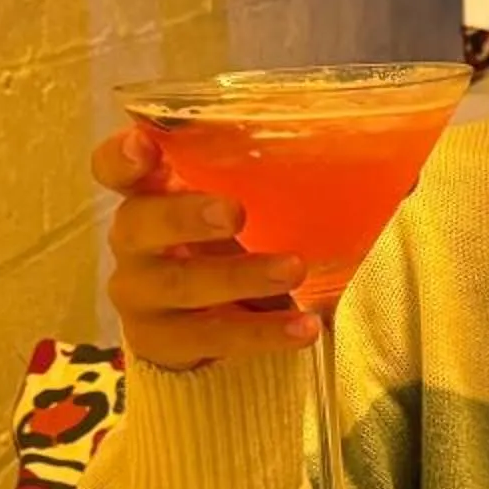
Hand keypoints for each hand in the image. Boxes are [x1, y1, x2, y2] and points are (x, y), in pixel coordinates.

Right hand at [93, 124, 315, 372]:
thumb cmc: (218, 248)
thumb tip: (375, 158)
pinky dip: (262, 332)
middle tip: (235, 213)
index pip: (113, 169)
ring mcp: (140, 296)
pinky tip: (304, 327)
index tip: (144, 145)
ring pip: (181, 284)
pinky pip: (212, 337)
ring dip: (240, 275)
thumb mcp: (231, 212)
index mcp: (147, 196)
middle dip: (185, 217)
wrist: (199, 331)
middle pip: (138, 224)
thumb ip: (261, 183)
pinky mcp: (162, 343)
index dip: (121, 157)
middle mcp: (132, 243)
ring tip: (294, 268)